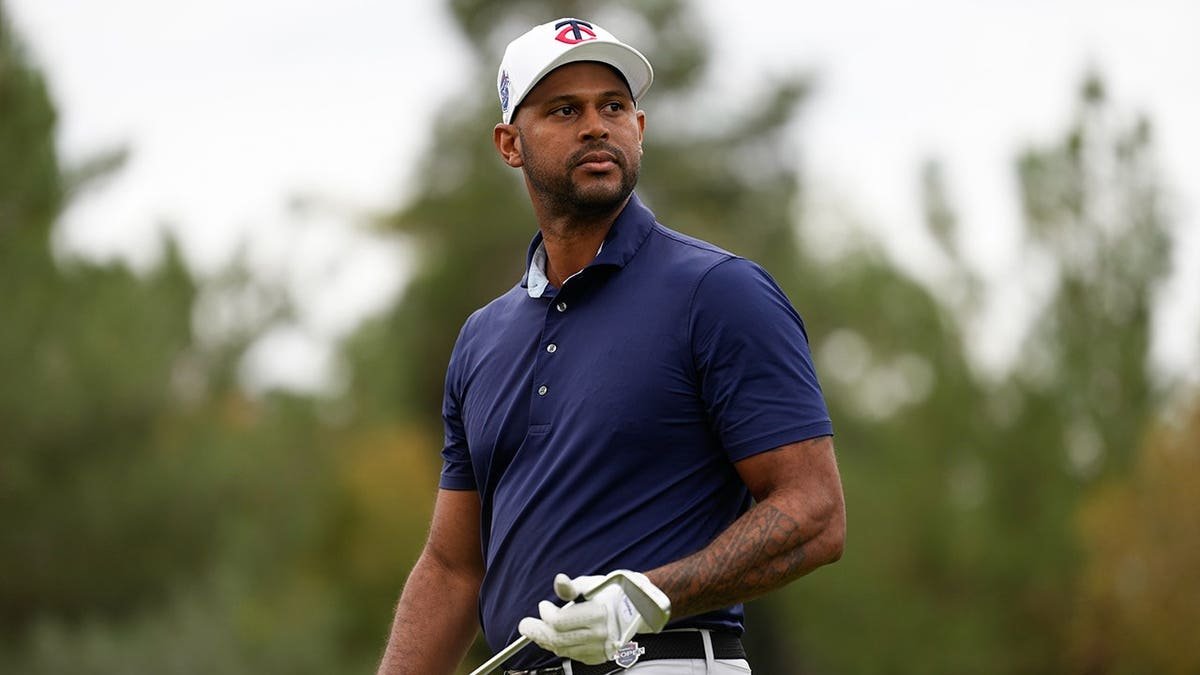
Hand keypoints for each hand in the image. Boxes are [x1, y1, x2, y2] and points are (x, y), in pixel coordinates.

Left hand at [517, 571, 669, 664]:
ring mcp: (600, 648)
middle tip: (525, 625)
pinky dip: (560, 647)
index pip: (559, 621)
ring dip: (546, 641)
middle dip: (536, 632)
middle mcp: (600, 634)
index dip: (545, 614)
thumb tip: (558, 581)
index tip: (543, 606)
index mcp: (598, 613)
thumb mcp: (592, 584)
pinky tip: (555, 638)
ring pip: (563, 650)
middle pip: (557, 639)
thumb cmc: (615, 594)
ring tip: (538, 630)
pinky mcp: (599, 657)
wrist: (639, 610)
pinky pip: (572, 655)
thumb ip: (572, 587)